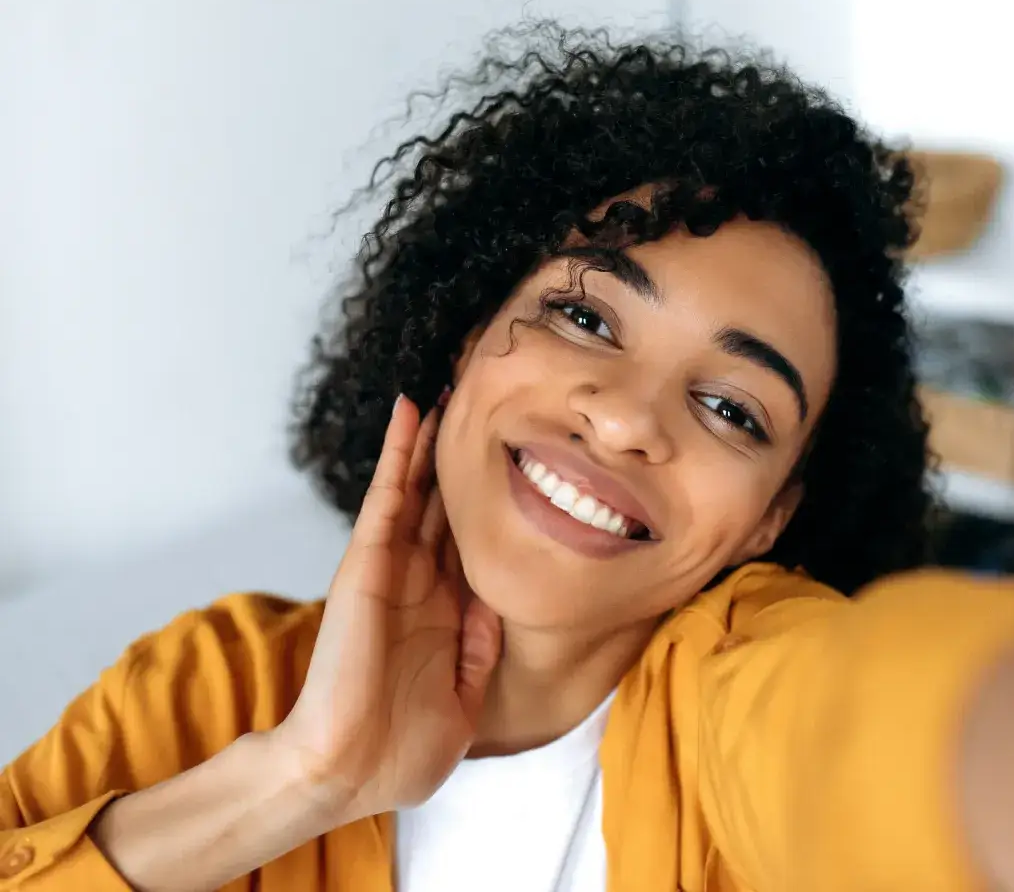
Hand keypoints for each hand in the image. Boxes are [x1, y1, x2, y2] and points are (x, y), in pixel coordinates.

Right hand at [271, 396, 501, 822]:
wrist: (350, 772)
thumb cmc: (402, 751)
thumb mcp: (465, 698)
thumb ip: (481, 646)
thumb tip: (498, 600)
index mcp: (445, 614)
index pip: (470, 544)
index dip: (490, 504)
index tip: (518, 466)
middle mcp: (420, 582)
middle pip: (445, 505)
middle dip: (462, 460)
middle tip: (482, 405)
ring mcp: (393, 568)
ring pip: (416, 488)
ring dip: (430, 440)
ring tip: (450, 387)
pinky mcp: (368, 561)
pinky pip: (386, 495)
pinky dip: (398, 453)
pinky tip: (411, 410)